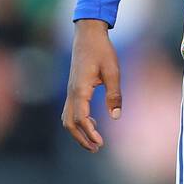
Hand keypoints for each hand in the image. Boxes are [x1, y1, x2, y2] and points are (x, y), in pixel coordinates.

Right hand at [61, 19, 121, 150]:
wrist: (88, 35)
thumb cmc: (102, 51)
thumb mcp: (113, 71)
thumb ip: (114, 94)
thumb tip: (116, 116)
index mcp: (80, 89)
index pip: (80, 118)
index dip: (89, 133)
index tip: (101, 143)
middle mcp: (72, 92)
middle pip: (69, 123)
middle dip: (81, 138)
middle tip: (97, 149)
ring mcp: (70, 91)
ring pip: (68, 118)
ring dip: (78, 132)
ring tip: (94, 141)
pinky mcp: (73, 88)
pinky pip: (71, 110)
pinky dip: (79, 121)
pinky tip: (93, 122)